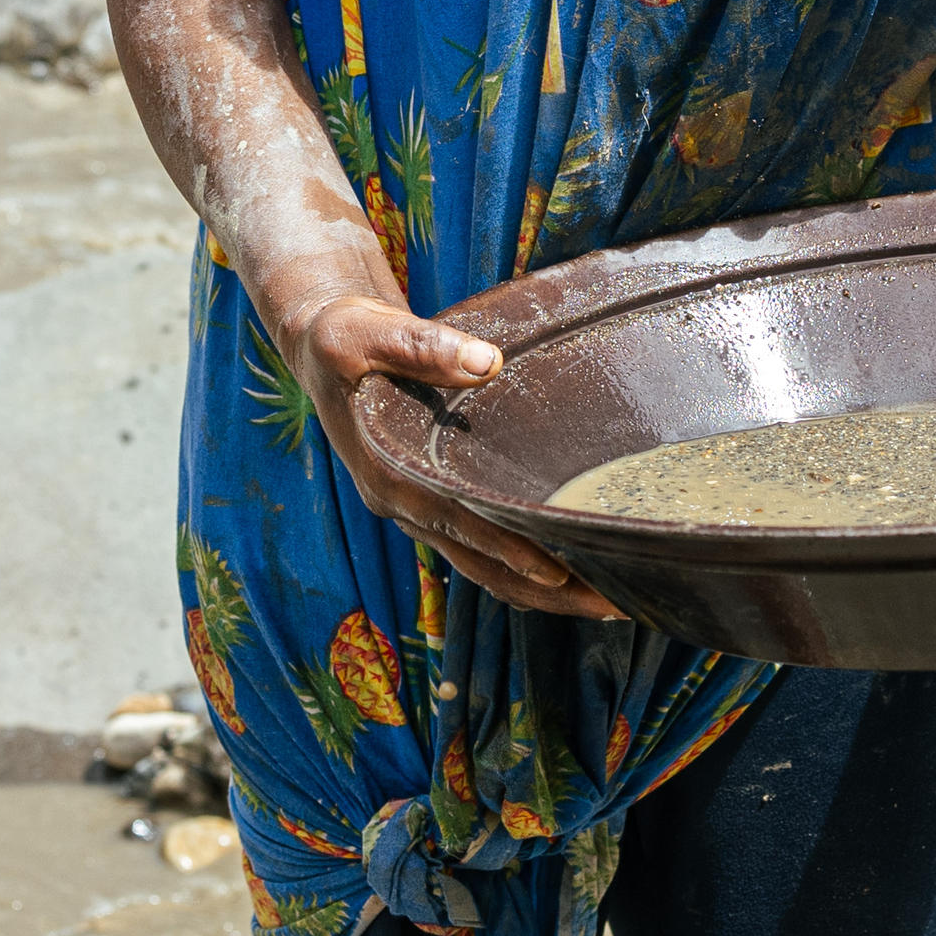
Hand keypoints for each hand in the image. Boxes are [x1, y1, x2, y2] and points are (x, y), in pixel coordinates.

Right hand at [277, 282, 624, 621]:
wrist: (322, 346)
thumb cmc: (341, 336)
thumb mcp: (367, 331)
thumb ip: (423, 346)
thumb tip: (486, 361)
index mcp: (387, 470)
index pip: (457, 522)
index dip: (508, 549)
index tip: (560, 572)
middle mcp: (401, 501)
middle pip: (479, 564)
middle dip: (545, 590)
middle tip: (613, 604)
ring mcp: (415, 507)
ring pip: (482, 567)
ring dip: (541, 590)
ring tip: (607, 601)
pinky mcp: (429, 501)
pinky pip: (477, 549)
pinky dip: (520, 567)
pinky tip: (567, 574)